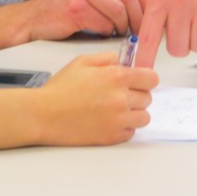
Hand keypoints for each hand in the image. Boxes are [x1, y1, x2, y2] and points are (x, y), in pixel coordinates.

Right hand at [26, 0, 148, 39]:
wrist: (34, 18)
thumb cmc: (64, 4)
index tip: (150, 12)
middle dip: (139, 15)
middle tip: (142, 29)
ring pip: (119, 9)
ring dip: (125, 25)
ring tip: (122, 32)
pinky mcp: (74, 7)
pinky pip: (105, 22)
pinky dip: (109, 31)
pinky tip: (105, 32)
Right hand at [38, 53, 157, 144]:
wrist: (45, 114)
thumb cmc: (60, 89)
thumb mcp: (81, 62)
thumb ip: (106, 58)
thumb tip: (122, 61)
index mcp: (116, 77)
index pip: (151, 78)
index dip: (145, 78)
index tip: (140, 81)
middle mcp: (121, 99)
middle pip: (148, 98)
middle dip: (136, 95)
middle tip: (118, 95)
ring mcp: (119, 120)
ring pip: (144, 117)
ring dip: (133, 113)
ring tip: (115, 109)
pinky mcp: (113, 137)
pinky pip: (131, 132)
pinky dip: (123, 127)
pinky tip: (108, 120)